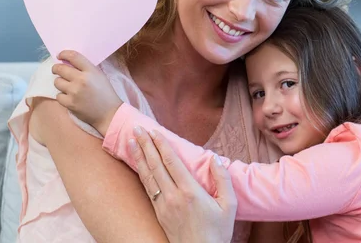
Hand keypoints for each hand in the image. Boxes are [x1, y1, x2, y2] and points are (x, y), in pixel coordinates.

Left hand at [52, 50, 122, 134]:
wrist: (109, 114)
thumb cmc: (106, 93)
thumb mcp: (100, 76)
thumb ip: (86, 68)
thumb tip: (69, 62)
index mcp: (91, 71)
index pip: (73, 56)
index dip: (64, 54)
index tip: (60, 55)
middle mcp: (81, 80)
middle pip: (60, 68)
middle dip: (56, 68)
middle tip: (57, 70)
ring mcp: (74, 92)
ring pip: (57, 82)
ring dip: (60, 83)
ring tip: (67, 86)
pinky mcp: (69, 103)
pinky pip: (58, 95)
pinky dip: (62, 96)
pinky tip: (70, 97)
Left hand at [131, 126, 236, 242]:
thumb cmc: (217, 232)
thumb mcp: (229, 205)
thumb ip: (223, 180)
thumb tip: (215, 159)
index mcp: (190, 191)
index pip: (171, 162)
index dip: (161, 144)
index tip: (154, 131)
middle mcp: (173, 196)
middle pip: (155, 165)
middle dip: (145, 145)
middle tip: (136, 128)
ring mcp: (163, 205)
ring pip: (148, 175)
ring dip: (139, 156)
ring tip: (131, 141)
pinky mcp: (159, 213)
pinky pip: (148, 188)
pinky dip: (141, 173)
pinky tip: (137, 165)